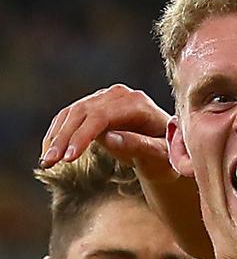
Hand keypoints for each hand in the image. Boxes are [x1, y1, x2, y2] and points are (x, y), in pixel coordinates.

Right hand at [39, 83, 174, 182]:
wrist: (168, 148)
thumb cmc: (168, 154)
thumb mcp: (160, 154)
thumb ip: (139, 145)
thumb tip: (108, 138)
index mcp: (137, 103)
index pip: (102, 116)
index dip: (82, 136)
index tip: (68, 158)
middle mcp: (120, 95)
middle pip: (83, 112)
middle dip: (63, 138)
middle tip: (49, 163)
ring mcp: (106, 98)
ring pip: (72, 113)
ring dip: (56, 137)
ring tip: (46, 162)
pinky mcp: (96, 106)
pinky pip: (71, 116)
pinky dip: (58, 133)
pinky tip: (50, 152)